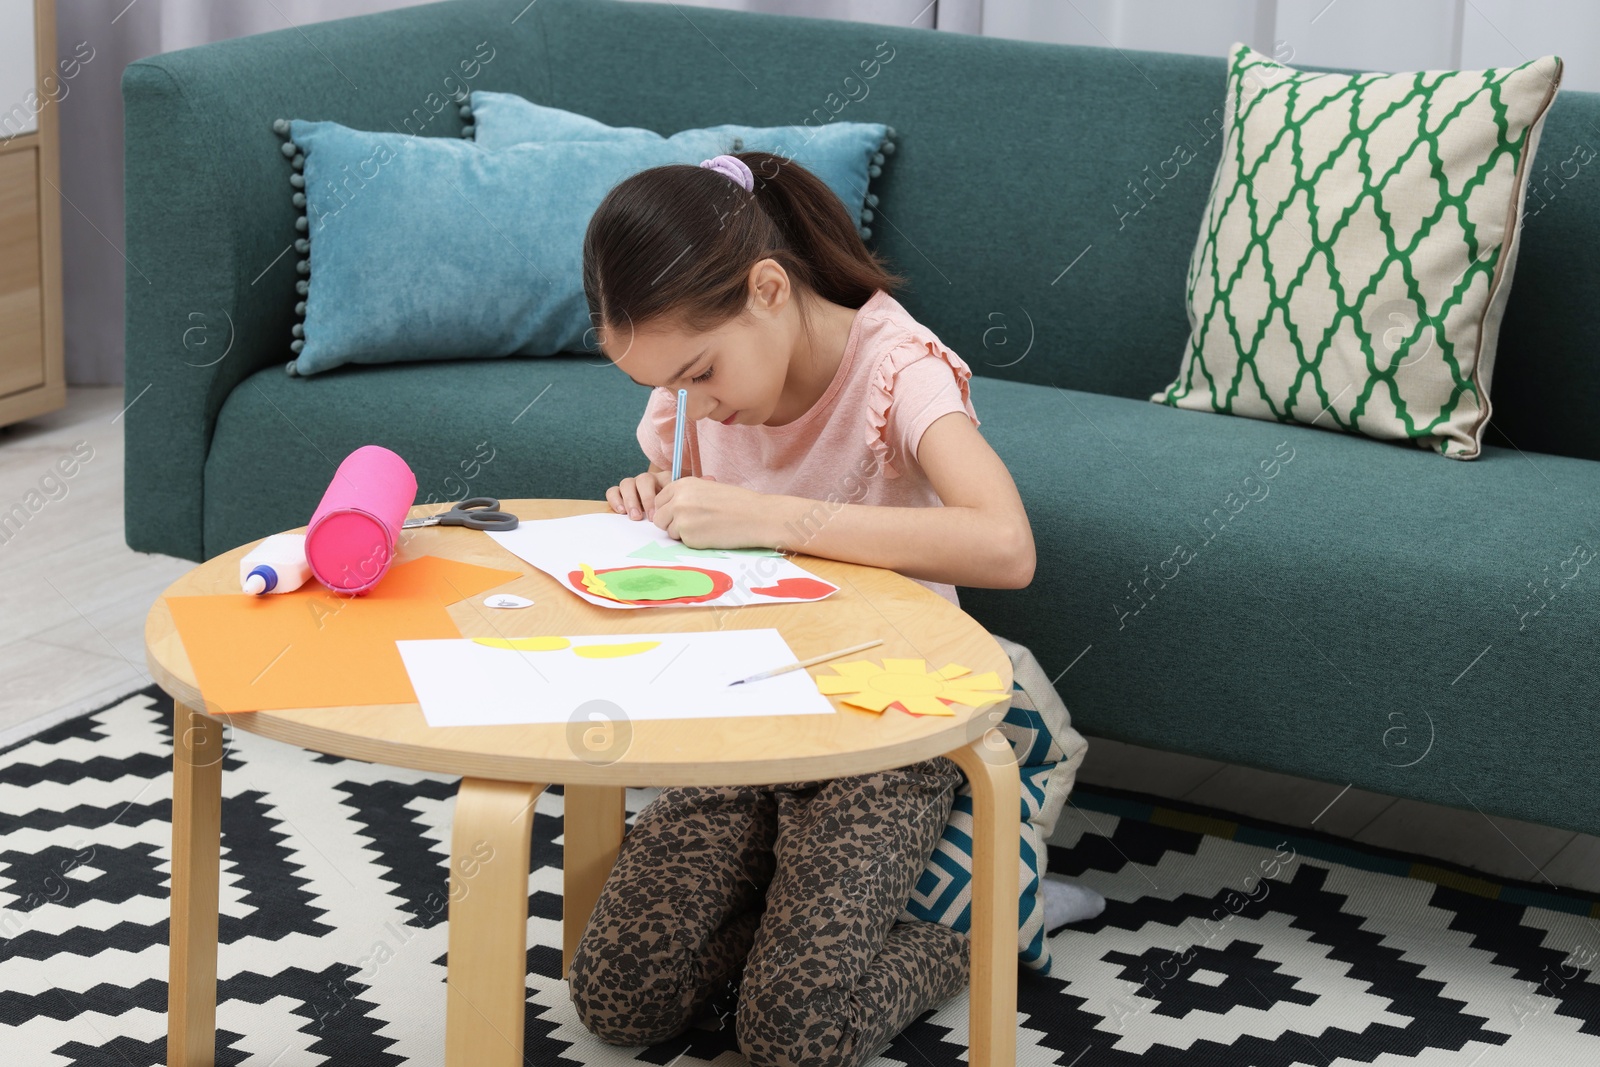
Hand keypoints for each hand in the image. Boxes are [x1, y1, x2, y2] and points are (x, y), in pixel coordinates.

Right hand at [607, 470, 671, 520]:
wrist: (658, 512)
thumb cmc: (667, 510)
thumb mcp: (673, 506)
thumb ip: (674, 505)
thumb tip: (671, 512)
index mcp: (664, 479)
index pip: (664, 478)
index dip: (665, 494)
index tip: (660, 513)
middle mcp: (647, 479)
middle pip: (644, 480)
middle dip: (646, 499)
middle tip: (650, 517)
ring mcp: (632, 484)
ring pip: (627, 483)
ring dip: (630, 500)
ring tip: (635, 517)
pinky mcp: (620, 492)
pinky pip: (613, 491)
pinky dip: (615, 500)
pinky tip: (622, 511)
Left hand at [650, 476, 768, 548]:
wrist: (756, 516)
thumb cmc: (736, 502)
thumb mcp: (707, 489)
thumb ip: (686, 496)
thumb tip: (669, 508)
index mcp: (682, 485)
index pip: (659, 501)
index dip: (669, 510)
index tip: (683, 514)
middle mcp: (678, 500)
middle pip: (659, 517)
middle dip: (671, 523)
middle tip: (693, 524)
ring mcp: (682, 519)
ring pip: (669, 531)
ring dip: (682, 533)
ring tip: (705, 527)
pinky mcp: (689, 536)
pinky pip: (682, 542)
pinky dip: (694, 541)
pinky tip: (711, 534)